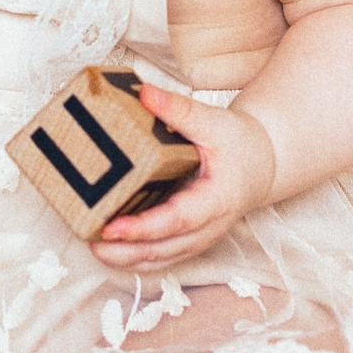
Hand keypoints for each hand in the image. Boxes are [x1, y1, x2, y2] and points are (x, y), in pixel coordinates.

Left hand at [94, 86, 276, 269]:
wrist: (261, 164)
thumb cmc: (240, 144)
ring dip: (127, 259)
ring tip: (92, 244)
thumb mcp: (214, 121)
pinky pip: (162, 256)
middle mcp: (209, 227)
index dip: (144, 227)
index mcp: (217, 199)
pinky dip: (136, 257)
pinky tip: (110, 249)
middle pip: (165, 250)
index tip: (113, 227)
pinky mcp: (190, 239)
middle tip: (91, 239)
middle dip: (126, 251)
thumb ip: (179, 110)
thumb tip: (145, 92)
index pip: (178, 220)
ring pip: (162, 259)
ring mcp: (199, 238)